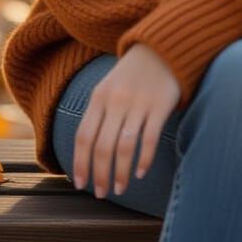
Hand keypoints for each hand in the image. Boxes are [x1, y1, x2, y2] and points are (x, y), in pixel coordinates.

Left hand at [72, 43, 179, 197]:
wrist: (162, 47)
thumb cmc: (132, 74)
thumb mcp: (108, 88)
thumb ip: (97, 115)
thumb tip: (85, 152)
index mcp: (98, 97)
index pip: (83, 137)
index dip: (80, 163)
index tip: (80, 184)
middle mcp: (116, 101)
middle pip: (102, 147)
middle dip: (99, 174)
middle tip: (102, 193)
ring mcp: (138, 103)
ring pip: (124, 147)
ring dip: (121, 173)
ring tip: (121, 188)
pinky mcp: (160, 106)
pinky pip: (149, 139)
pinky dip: (143, 159)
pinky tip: (141, 173)